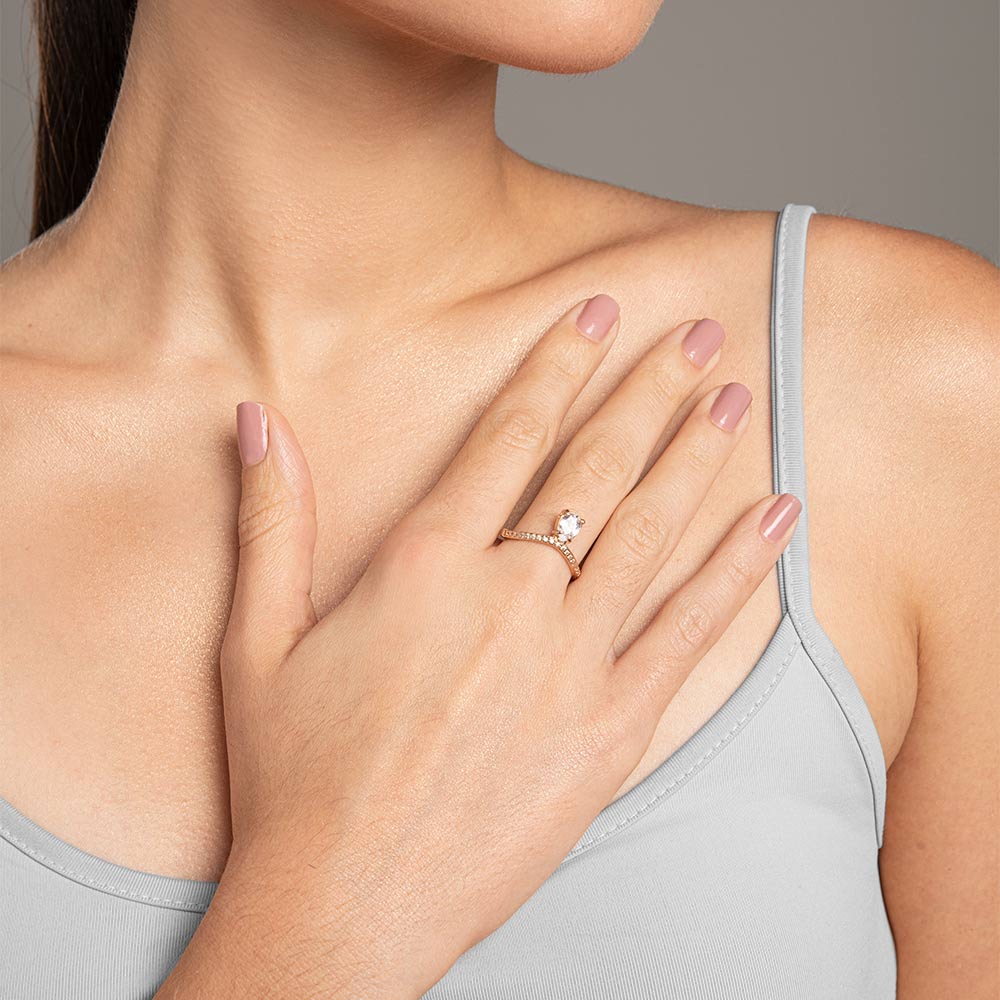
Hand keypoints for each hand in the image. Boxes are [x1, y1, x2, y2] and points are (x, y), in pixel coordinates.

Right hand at [166, 296, 799, 997]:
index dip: (559, 364)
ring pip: (652, 531)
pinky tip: (775, 518)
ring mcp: (571, 663)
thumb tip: (254, 420)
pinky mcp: (611, 728)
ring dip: (699, 455)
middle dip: (650, 391)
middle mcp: (509, 597)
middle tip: (699, 336)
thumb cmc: (292, 773)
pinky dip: (738, 568)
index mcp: (424, 564)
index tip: (599, 314)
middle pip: (596, 467)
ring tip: (737, 399)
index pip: (509, 433)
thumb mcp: (256, 638)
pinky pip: (688, 631)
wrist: (345, 903)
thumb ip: (269, 519)